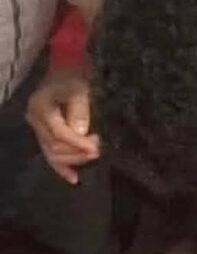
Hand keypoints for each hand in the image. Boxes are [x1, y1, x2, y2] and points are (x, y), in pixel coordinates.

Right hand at [26, 67, 99, 183]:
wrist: (65, 69)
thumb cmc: (74, 77)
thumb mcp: (79, 90)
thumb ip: (80, 111)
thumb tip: (81, 133)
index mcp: (41, 108)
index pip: (59, 133)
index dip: (78, 144)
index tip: (96, 148)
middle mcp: (35, 120)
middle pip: (54, 147)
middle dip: (77, 153)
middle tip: (98, 149)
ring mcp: (37, 128)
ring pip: (52, 153)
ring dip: (74, 158)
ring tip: (93, 153)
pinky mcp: (44, 133)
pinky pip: (51, 153)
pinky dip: (62, 166)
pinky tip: (74, 178)